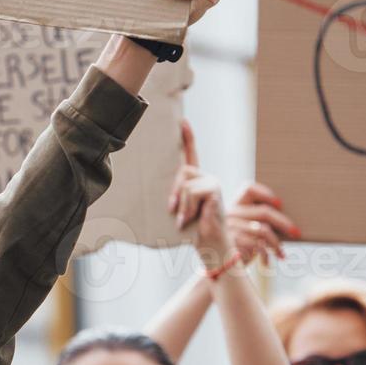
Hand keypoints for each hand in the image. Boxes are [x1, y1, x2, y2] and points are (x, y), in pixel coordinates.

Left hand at [166, 120, 228, 264]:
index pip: (191, 154)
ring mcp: (212, 182)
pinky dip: (187, 208)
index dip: (188, 138)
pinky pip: (191, 192)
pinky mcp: (215, 190)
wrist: (207, 243)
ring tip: (183, 219)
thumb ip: (172, 196)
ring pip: (185, 185)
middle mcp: (205, 177)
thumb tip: (151, 189)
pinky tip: (189, 219)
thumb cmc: (190, 228)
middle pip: (181, 172)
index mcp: (196, 180)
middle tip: (173, 212)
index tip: (182, 121)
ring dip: (181, 205)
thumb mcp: (177, 209)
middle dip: (174, 193)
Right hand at [226, 181, 298, 263]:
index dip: (265, 193)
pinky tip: (267, 262)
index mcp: (233, 207)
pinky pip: (259, 245)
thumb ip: (255, 222)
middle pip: (264, 212)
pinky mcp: (234, 243)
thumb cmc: (235, 248)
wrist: (218, 267)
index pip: (248, 189)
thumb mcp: (242, 231)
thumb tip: (286, 222)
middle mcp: (230, 215)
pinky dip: (266, 255)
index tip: (279, 204)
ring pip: (264, 230)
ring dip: (276, 244)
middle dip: (284, 223)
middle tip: (296, 233)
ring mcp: (231, 228)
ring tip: (281, 253)